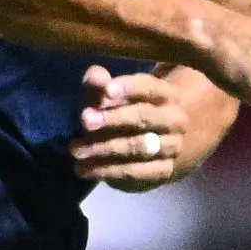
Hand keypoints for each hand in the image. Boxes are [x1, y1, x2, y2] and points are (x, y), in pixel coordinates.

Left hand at [70, 65, 231, 189]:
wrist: (146, 146)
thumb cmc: (123, 112)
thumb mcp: (109, 96)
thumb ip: (100, 84)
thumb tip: (96, 78)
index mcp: (165, 94)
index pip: (148, 87)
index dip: (128, 88)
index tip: (106, 91)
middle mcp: (175, 119)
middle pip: (145, 116)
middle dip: (112, 118)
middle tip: (84, 121)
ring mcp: (172, 147)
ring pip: (139, 147)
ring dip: (104, 148)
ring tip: (75, 150)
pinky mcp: (163, 171)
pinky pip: (135, 172)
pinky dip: (107, 171)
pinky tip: (84, 169)